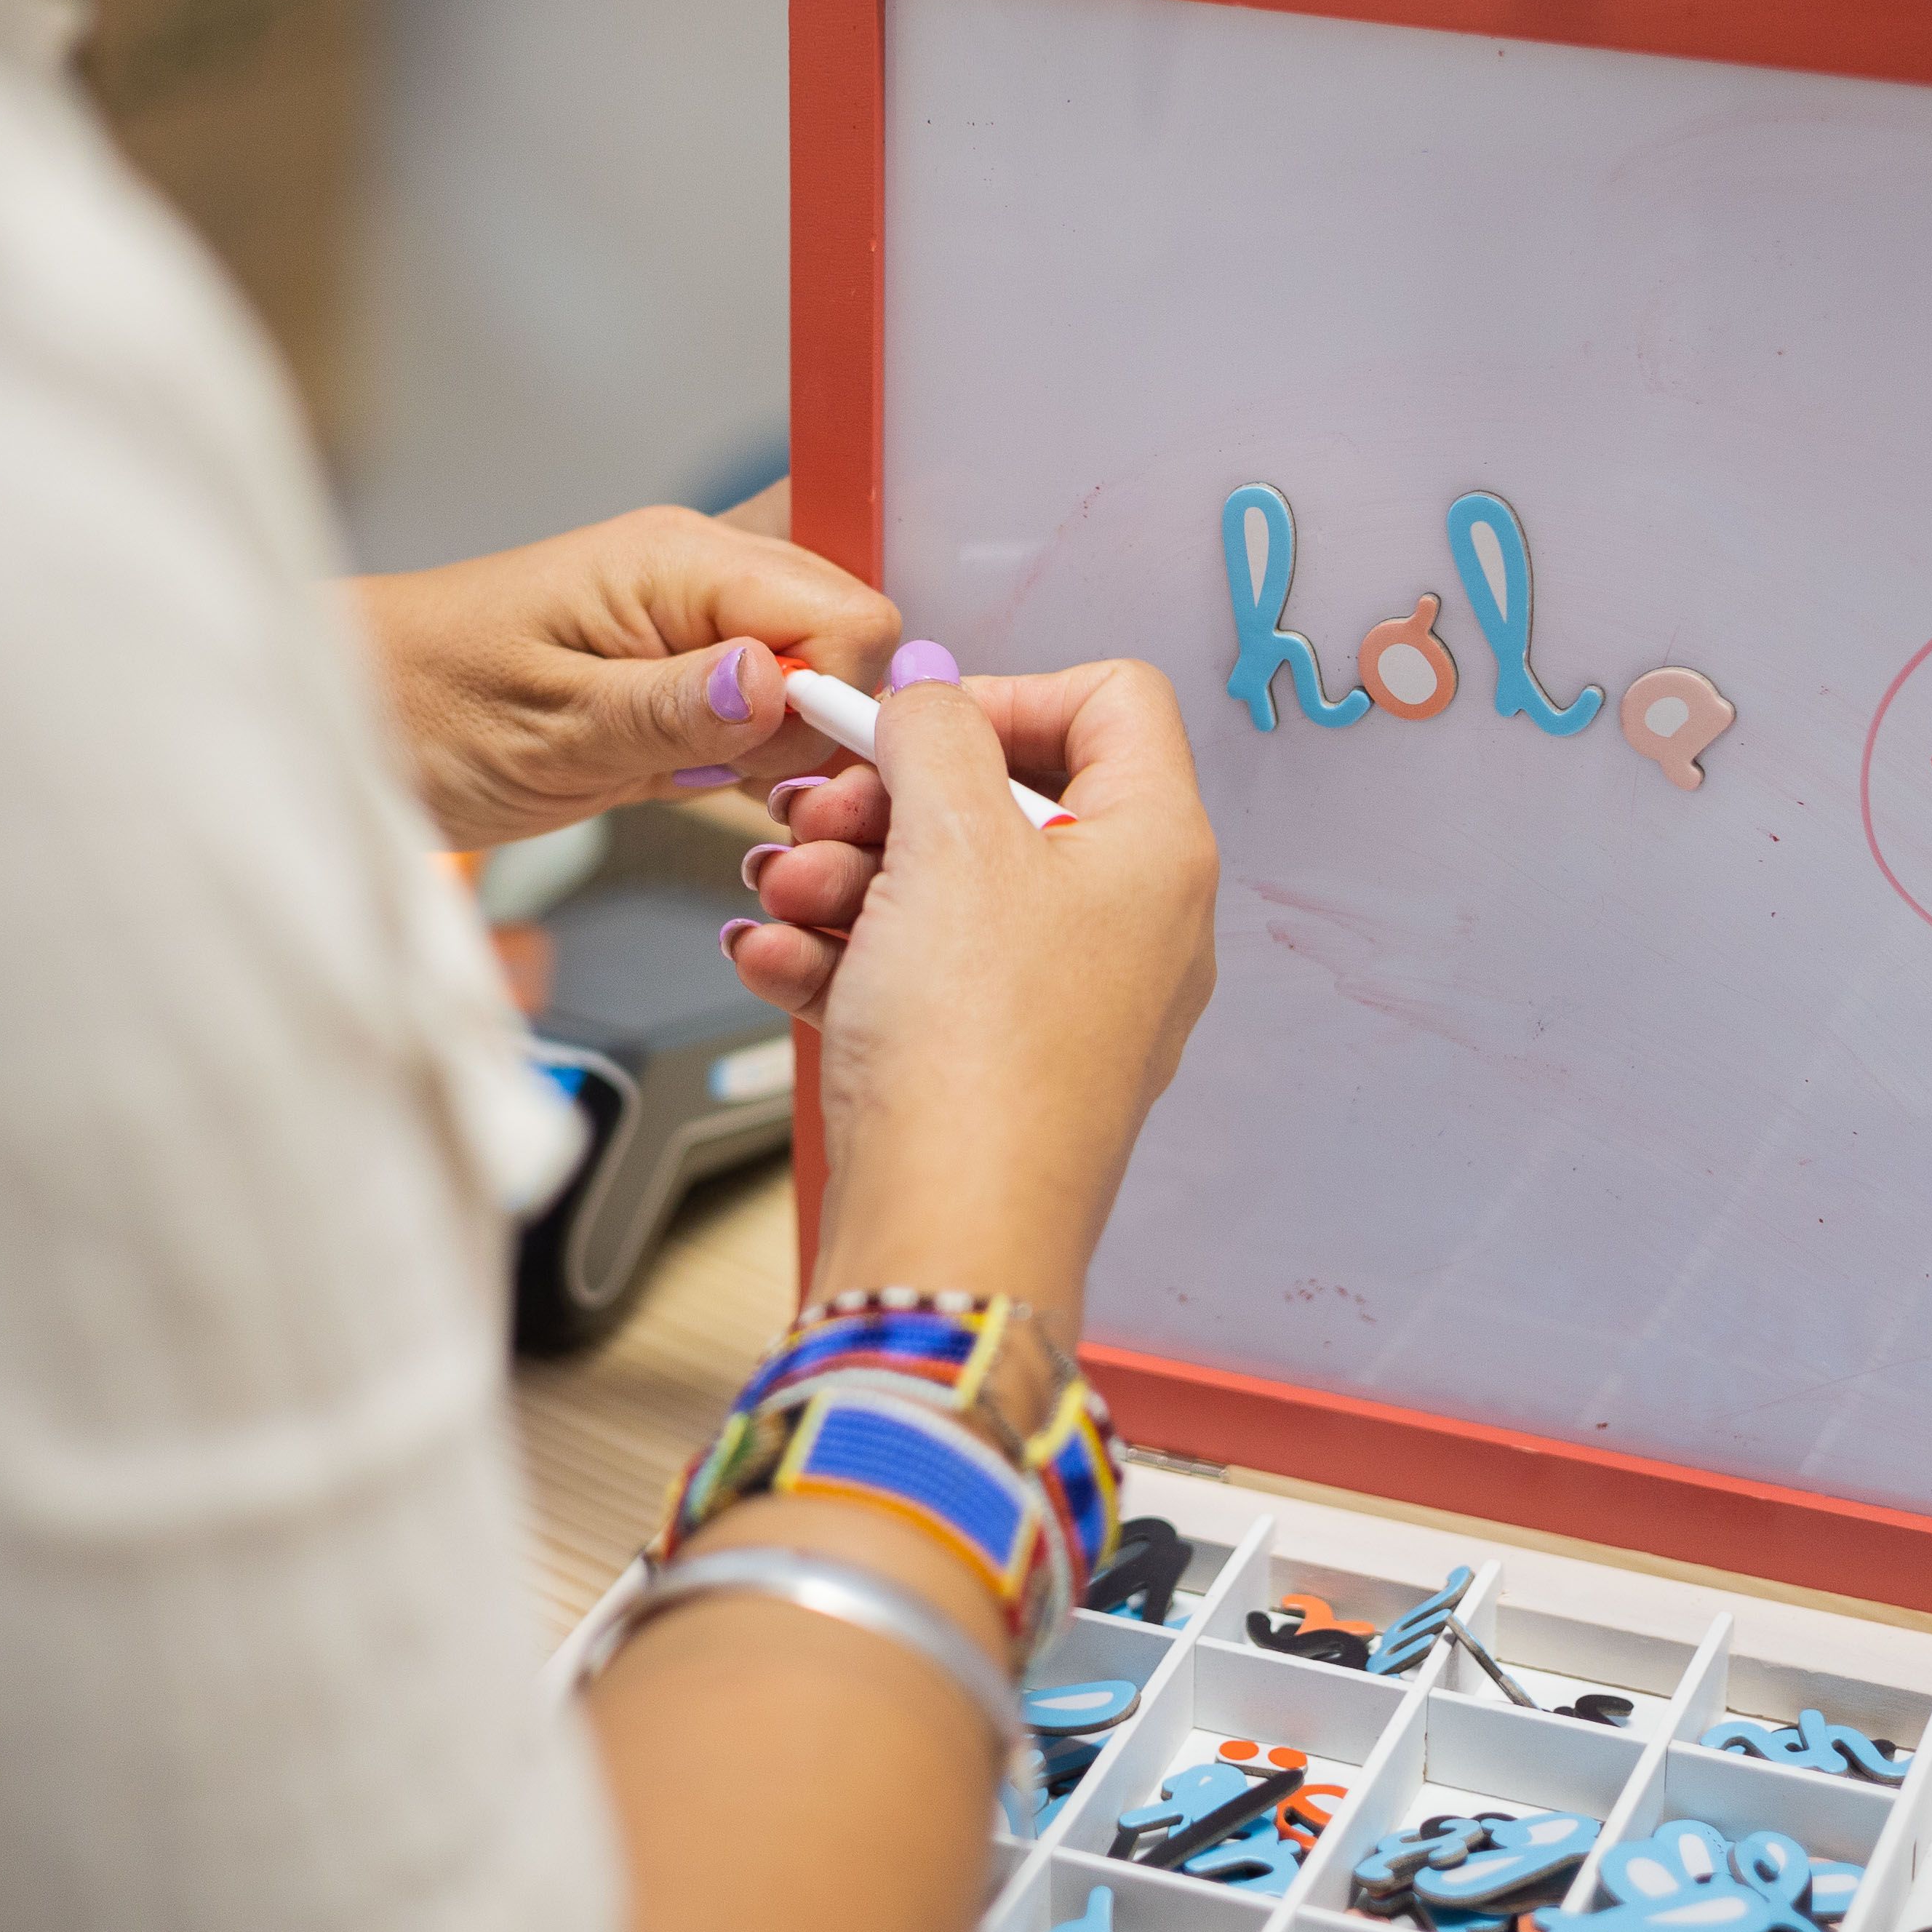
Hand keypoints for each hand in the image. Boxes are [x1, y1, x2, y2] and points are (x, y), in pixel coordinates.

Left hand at [346, 487, 898, 847]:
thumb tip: (778, 685)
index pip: (847, 613)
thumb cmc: (427, 708)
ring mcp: (695, 619)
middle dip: (824, 726)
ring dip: (791, 748)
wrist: (354, 711)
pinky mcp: (682, 672)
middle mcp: (701, 573)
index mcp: (679, 561)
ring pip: (818, 674)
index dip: (837, 700)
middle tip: (741, 790)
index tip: (779, 769)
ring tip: (704, 786)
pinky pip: (770, 705)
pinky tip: (698, 784)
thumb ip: (672, 709)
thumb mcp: (551, 727)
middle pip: (850, 637)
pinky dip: (757, 758)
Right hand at [727, 655, 1218, 1325]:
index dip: (1000, 692)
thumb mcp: (947, 842)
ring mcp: (1067, 997)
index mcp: (1155, 849)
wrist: (947, 1240)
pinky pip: (921, 976)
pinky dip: (845, 959)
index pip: (1110, 702)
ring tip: (781, 897)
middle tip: (814, 816)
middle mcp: (1130, 921)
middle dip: (886, 799)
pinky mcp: (999, 1061)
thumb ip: (936, 734)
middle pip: (1004, 799)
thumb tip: (933, 691)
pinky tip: (776, 962)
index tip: (910, 727)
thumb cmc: (976, 1052)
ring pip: (947, 889)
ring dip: (844, 877)